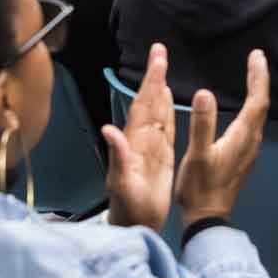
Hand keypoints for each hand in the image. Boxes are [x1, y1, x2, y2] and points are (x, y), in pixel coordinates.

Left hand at [101, 43, 176, 229]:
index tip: (158, 60)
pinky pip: (165, 128)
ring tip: (162, 67)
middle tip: (159, 50)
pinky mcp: (161, 158)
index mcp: (134, 143)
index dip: (150, 83)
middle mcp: (141, 141)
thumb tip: (109, 129)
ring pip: (156, 112)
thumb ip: (117, 157)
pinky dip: (166, 110)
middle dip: (154, 77)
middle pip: (149, 102)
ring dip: (159, 89)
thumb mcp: (122, 185)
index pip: (142, 106)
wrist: (135, 227)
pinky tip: (168, 98)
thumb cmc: (128, 210)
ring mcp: (150, 148)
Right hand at [174, 49, 269, 224]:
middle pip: (261, 105)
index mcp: (241, 137)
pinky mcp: (243, 157)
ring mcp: (248, 150)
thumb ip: (202, 124)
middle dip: (259, 80)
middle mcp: (250, 142)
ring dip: (257, 94)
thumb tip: (205, 93)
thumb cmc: (200, 187)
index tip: (257, 56)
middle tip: (256, 59)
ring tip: (252, 76)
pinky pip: (252, 125)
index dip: (258, 77)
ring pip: (258, 115)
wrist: (207, 218)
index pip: (257, 101)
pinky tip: (244, 108)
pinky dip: (251, 108)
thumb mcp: (197, 155)